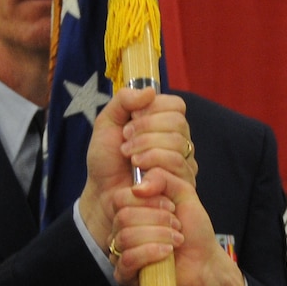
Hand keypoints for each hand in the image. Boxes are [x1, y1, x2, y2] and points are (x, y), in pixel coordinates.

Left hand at [77, 87, 189, 249]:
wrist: (102, 194)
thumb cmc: (106, 161)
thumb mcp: (106, 123)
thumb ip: (123, 100)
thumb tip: (149, 91)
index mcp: (164, 123)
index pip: (175, 105)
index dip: (153, 110)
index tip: (130, 121)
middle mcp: (179, 140)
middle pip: (177, 122)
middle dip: (146, 130)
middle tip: (125, 142)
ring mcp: (184, 162)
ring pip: (177, 142)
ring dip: (147, 147)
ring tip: (129, 158)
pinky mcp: (183, 183)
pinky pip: (177, 164)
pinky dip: (153, 164)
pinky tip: (139, 172)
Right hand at [119, 168, 246, 285]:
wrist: (205, 263)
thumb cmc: (194, 231)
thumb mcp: (184, 194)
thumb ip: (163, 178)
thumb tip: (138, 187)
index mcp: (131, 210)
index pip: (120, 198)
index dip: (148, 201)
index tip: (172, 207)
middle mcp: (121, 230)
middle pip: (123, 217)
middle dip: (158, 220)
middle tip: (177, 226)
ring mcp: (120, 253)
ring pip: (126, 237)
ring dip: (159, 236)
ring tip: (176, 241)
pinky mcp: (124, 274)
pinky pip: (127, 259)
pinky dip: (151, 252)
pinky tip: (167, 253)